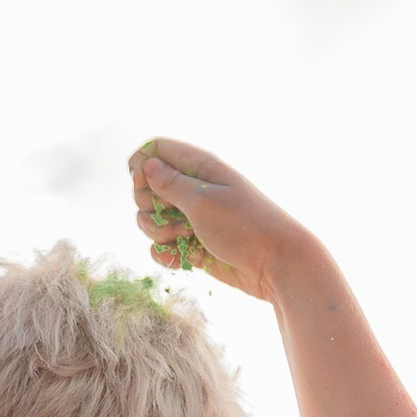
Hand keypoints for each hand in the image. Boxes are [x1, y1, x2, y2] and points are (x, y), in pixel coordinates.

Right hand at [128, 140, 311, 300]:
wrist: (275, 265)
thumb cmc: (243, 227)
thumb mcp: (202, 200)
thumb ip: (170, 183)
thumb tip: (146, 165)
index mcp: (199, 167)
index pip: (156, 151)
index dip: (141, 165)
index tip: (141, 184)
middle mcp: (193, 189)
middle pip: (147, 187)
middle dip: (147, 204)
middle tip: (170, 215)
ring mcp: (191, 218)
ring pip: (151, 219)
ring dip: (156, 231)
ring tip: (183, 237)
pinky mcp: (192, 245)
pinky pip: (162, 246)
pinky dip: (163, 254)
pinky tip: (178, 260)